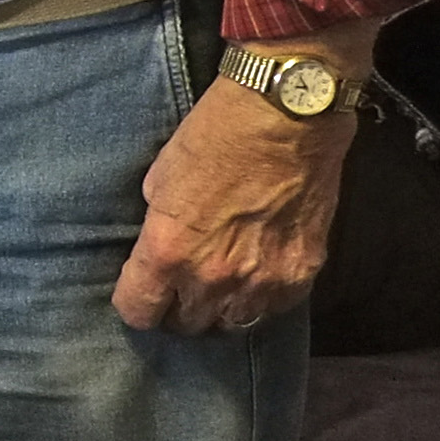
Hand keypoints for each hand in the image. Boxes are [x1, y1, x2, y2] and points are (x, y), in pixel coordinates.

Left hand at [117, 75, 353, 331]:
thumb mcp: (159, 178)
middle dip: (178, 309)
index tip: (141, 293)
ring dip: (221, 309)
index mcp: (167, 252)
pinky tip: (256, 278)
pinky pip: (274, 308)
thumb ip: (157, 225)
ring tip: (220, 288)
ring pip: (232, 324)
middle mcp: (213, 277)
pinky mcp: (302, 272)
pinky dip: (262, 299)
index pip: (138, 312)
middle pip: (187, 325)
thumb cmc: (214, 135)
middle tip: (181, 289)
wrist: (285, 115)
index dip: (136, 305)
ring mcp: (262, 280)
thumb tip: (157, 249)